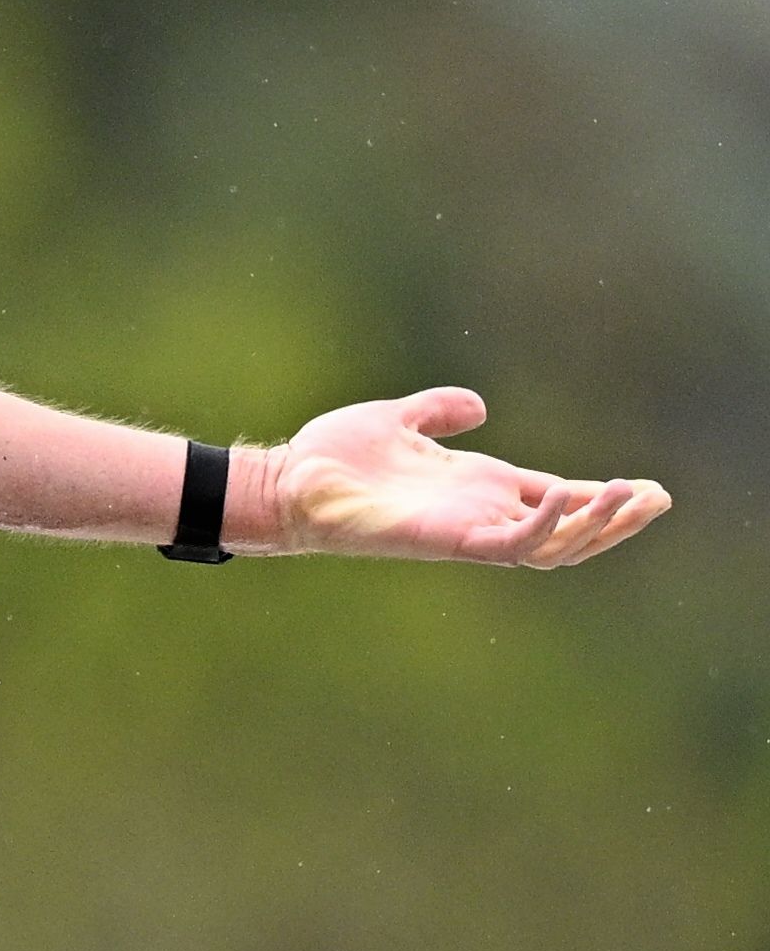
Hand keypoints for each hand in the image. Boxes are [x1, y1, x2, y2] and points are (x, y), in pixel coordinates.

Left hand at [262, 388, 667, 567]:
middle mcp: (479, 512)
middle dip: (616, 518)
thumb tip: (478, 406)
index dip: (599, 495)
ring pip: (553, 544)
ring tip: (630, 498)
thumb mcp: (397, 421)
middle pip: (568, 527)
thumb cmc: (334, 457)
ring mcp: (467, 530)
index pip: (553, 495)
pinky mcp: (449, 541)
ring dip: (595, 525)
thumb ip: (437, 412)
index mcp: (476, 486)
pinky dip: (543, 523)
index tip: (646, 489)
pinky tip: (564, 492)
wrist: (290, 481)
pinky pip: (511, 542)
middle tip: (659, 500)